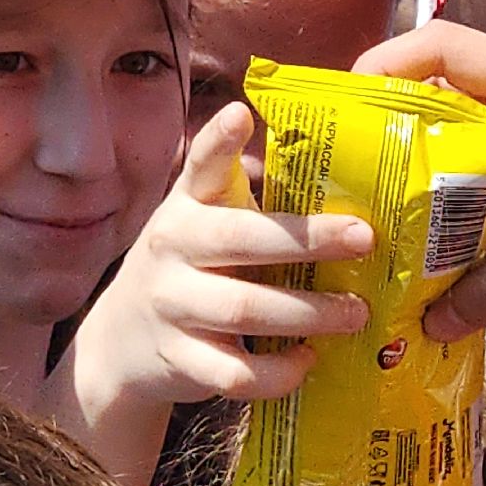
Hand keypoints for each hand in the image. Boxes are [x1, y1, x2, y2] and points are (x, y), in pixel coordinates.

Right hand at [80, 103, 374, 404]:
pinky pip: (235, 373)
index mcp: (187, 207)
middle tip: (365, 239)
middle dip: (308, 240)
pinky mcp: (179, 360)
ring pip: (245, 309)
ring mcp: (172, 306)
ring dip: (310, 313)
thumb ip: (244, 192)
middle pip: (242, 240)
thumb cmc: (188, 266)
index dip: (219, 140)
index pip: (200, 166)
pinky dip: (278, 371)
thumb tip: (332, 162)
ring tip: (357, 312)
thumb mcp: (202, 219)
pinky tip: (308, 359)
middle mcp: (173, 249)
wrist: (120, 342)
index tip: (242, 113)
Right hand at [353, 21, 485, 341]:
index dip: (391, 62)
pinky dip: (476, 214)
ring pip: (478, 150)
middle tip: (350, 177)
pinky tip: (446, 255)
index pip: (449, 47)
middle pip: (454, 100)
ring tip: (386, 224)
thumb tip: (429, 324)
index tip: (346, 105)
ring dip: (438, 184)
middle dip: (402, 137)